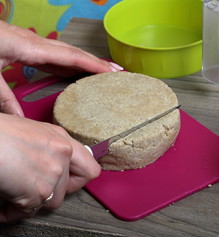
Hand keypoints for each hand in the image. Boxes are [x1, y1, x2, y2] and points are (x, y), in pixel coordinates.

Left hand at [0, 20, 121, 115]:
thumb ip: (4, 98)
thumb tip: (20, 121)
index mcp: (29, 47)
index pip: (70, 56)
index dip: (93, 64)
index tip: (112, 73)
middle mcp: (34, 43)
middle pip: (73, 52)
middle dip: (97, 62)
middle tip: (117, 73)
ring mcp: (30, 44)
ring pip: (66, 53)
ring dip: (86, 63)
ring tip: (104, 73)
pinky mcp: (24, 47)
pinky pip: (54, 56)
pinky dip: (69, 63)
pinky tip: (74, 72)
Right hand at [0, 113, 100, 222]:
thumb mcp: (26, 129)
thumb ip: (44, 145)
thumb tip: (44, 154)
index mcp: (60, 139)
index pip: (89, 168)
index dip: (77, 180)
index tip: (67, 183)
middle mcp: (62, 155)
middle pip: (65, 189)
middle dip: (46, 192)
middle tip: (30, 189)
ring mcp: (52, 173)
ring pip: (49, 202)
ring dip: (30, 202)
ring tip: (13, 194)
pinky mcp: (37, 191)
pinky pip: (27, 212)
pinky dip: (12, 212)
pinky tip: (3, 203)